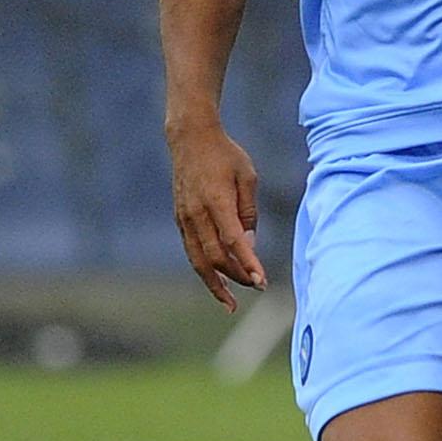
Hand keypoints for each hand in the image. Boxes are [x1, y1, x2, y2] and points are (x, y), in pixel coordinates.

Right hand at [167, 120, 266, 312]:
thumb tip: (249, 244)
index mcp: (216, 202)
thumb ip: (248, 212)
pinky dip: (204, 268)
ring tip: (229, 302)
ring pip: (198, 260)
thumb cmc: (225, 155)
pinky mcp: (180, 218)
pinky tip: (216, 279)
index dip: (248, 264)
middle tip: (255, 286)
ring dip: (215, 283)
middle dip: (235, 277)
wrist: (190, 138)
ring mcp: (185, 218)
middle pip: (215, 257)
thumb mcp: (248, 177)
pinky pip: (192, 250)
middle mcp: (197, 214)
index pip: (233, 242)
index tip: (261, 281)